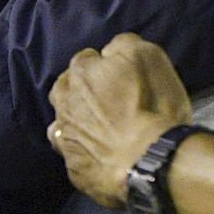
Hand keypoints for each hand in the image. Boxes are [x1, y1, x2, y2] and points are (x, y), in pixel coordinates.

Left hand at [49, 33, 191, 208]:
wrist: (148, 162)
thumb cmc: (151, 106)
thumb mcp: (149, 58)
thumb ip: (125, 44)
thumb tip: (111, 49)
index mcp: (81, 73)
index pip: (85, 58)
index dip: (103, 65)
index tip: (120, 74)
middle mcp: (64, 103)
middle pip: (65, 88)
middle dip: (80, 90)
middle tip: (106, 99)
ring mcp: (66, 138)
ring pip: (62, 123)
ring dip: (76, 121)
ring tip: (98, 128)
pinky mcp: (74, 168)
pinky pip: (73, 154)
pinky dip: (82, 151)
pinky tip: (97, 153)